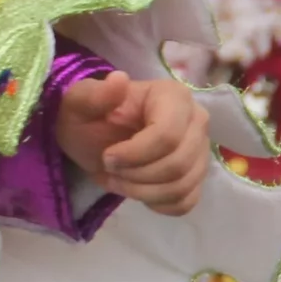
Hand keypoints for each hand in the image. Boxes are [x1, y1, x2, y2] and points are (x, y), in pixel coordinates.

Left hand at [53, 70, 211, 216]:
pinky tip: (137, 190)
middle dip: (136, 175)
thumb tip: (119, 79)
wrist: (91, 137)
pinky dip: (157, 203)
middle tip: (110, 169)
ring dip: (142, 191)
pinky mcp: (197, 176)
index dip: (134, 155)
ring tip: (118, 180)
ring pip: (182, 186)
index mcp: (173, 96)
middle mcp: (196, 120)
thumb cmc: (87, 116)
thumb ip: (96, 95)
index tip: (107, 157)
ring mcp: (200, 150)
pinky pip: (186, 201)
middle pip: (177, 164)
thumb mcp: (79, 104)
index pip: (167, 136)